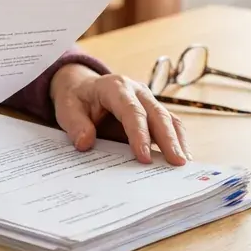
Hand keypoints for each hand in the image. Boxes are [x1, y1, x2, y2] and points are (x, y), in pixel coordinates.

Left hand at [50, 64, 189, 165]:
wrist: (82, 87)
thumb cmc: (76, 99)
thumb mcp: (66, 108)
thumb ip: (75, 124)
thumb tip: (85, 143)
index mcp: (115, 87)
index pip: (131, 111)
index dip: (139, 133)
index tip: (143, 157)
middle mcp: (136, 91)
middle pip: (157, 114)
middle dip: (168, 139)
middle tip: (177, 162)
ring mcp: (148, 100)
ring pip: (168, 119)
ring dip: (178, 141)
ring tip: (183, 164)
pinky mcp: (153, 112)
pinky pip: (170, 125)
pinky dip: (177, 140)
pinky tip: (182, 156)